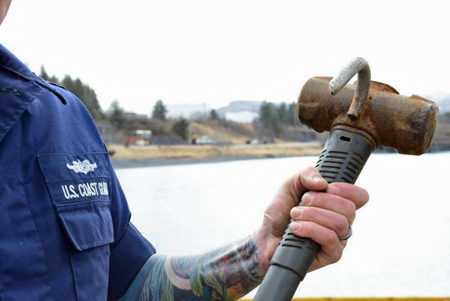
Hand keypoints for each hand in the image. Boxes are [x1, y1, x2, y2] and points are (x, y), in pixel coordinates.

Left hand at [254, 166, 368, 273]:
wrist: (266, 236)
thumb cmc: (281, 212)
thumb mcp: (289, 185)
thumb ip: (306, 175)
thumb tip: (323, 183)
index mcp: (337, 204)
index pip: (360, 197)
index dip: (348, 190)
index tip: (328, 187)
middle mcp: (342, 222)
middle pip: (349, 208)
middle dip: (322, 200)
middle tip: (303, 201)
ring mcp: (339, 240)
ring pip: (339, 223)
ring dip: (312, 215)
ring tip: (294, 215)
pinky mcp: (331, 255)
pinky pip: (330, 239)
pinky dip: (311, 229)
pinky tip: (295, 228)